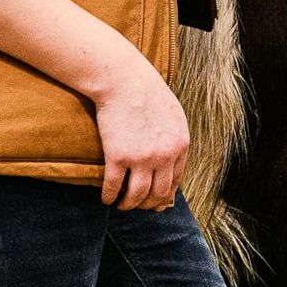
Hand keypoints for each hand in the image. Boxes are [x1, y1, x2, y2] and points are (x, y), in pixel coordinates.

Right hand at [91, 58, 188, 210]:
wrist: (124, 80)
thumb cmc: (147, 93)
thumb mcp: (174, 115)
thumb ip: (175, 138)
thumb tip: (171, 158)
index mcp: (180, 145)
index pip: (176, 181)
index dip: (165, 195)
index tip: (156, 202)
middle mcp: (164, 155)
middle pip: (158, 193)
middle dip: (147, 204)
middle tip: (138, 206)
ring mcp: (141, 158)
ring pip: (136, 195)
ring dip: (128, 205)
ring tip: (122, 205)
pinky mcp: (118, 157)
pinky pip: (113, 187)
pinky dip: (109, 196)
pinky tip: (106, 198)